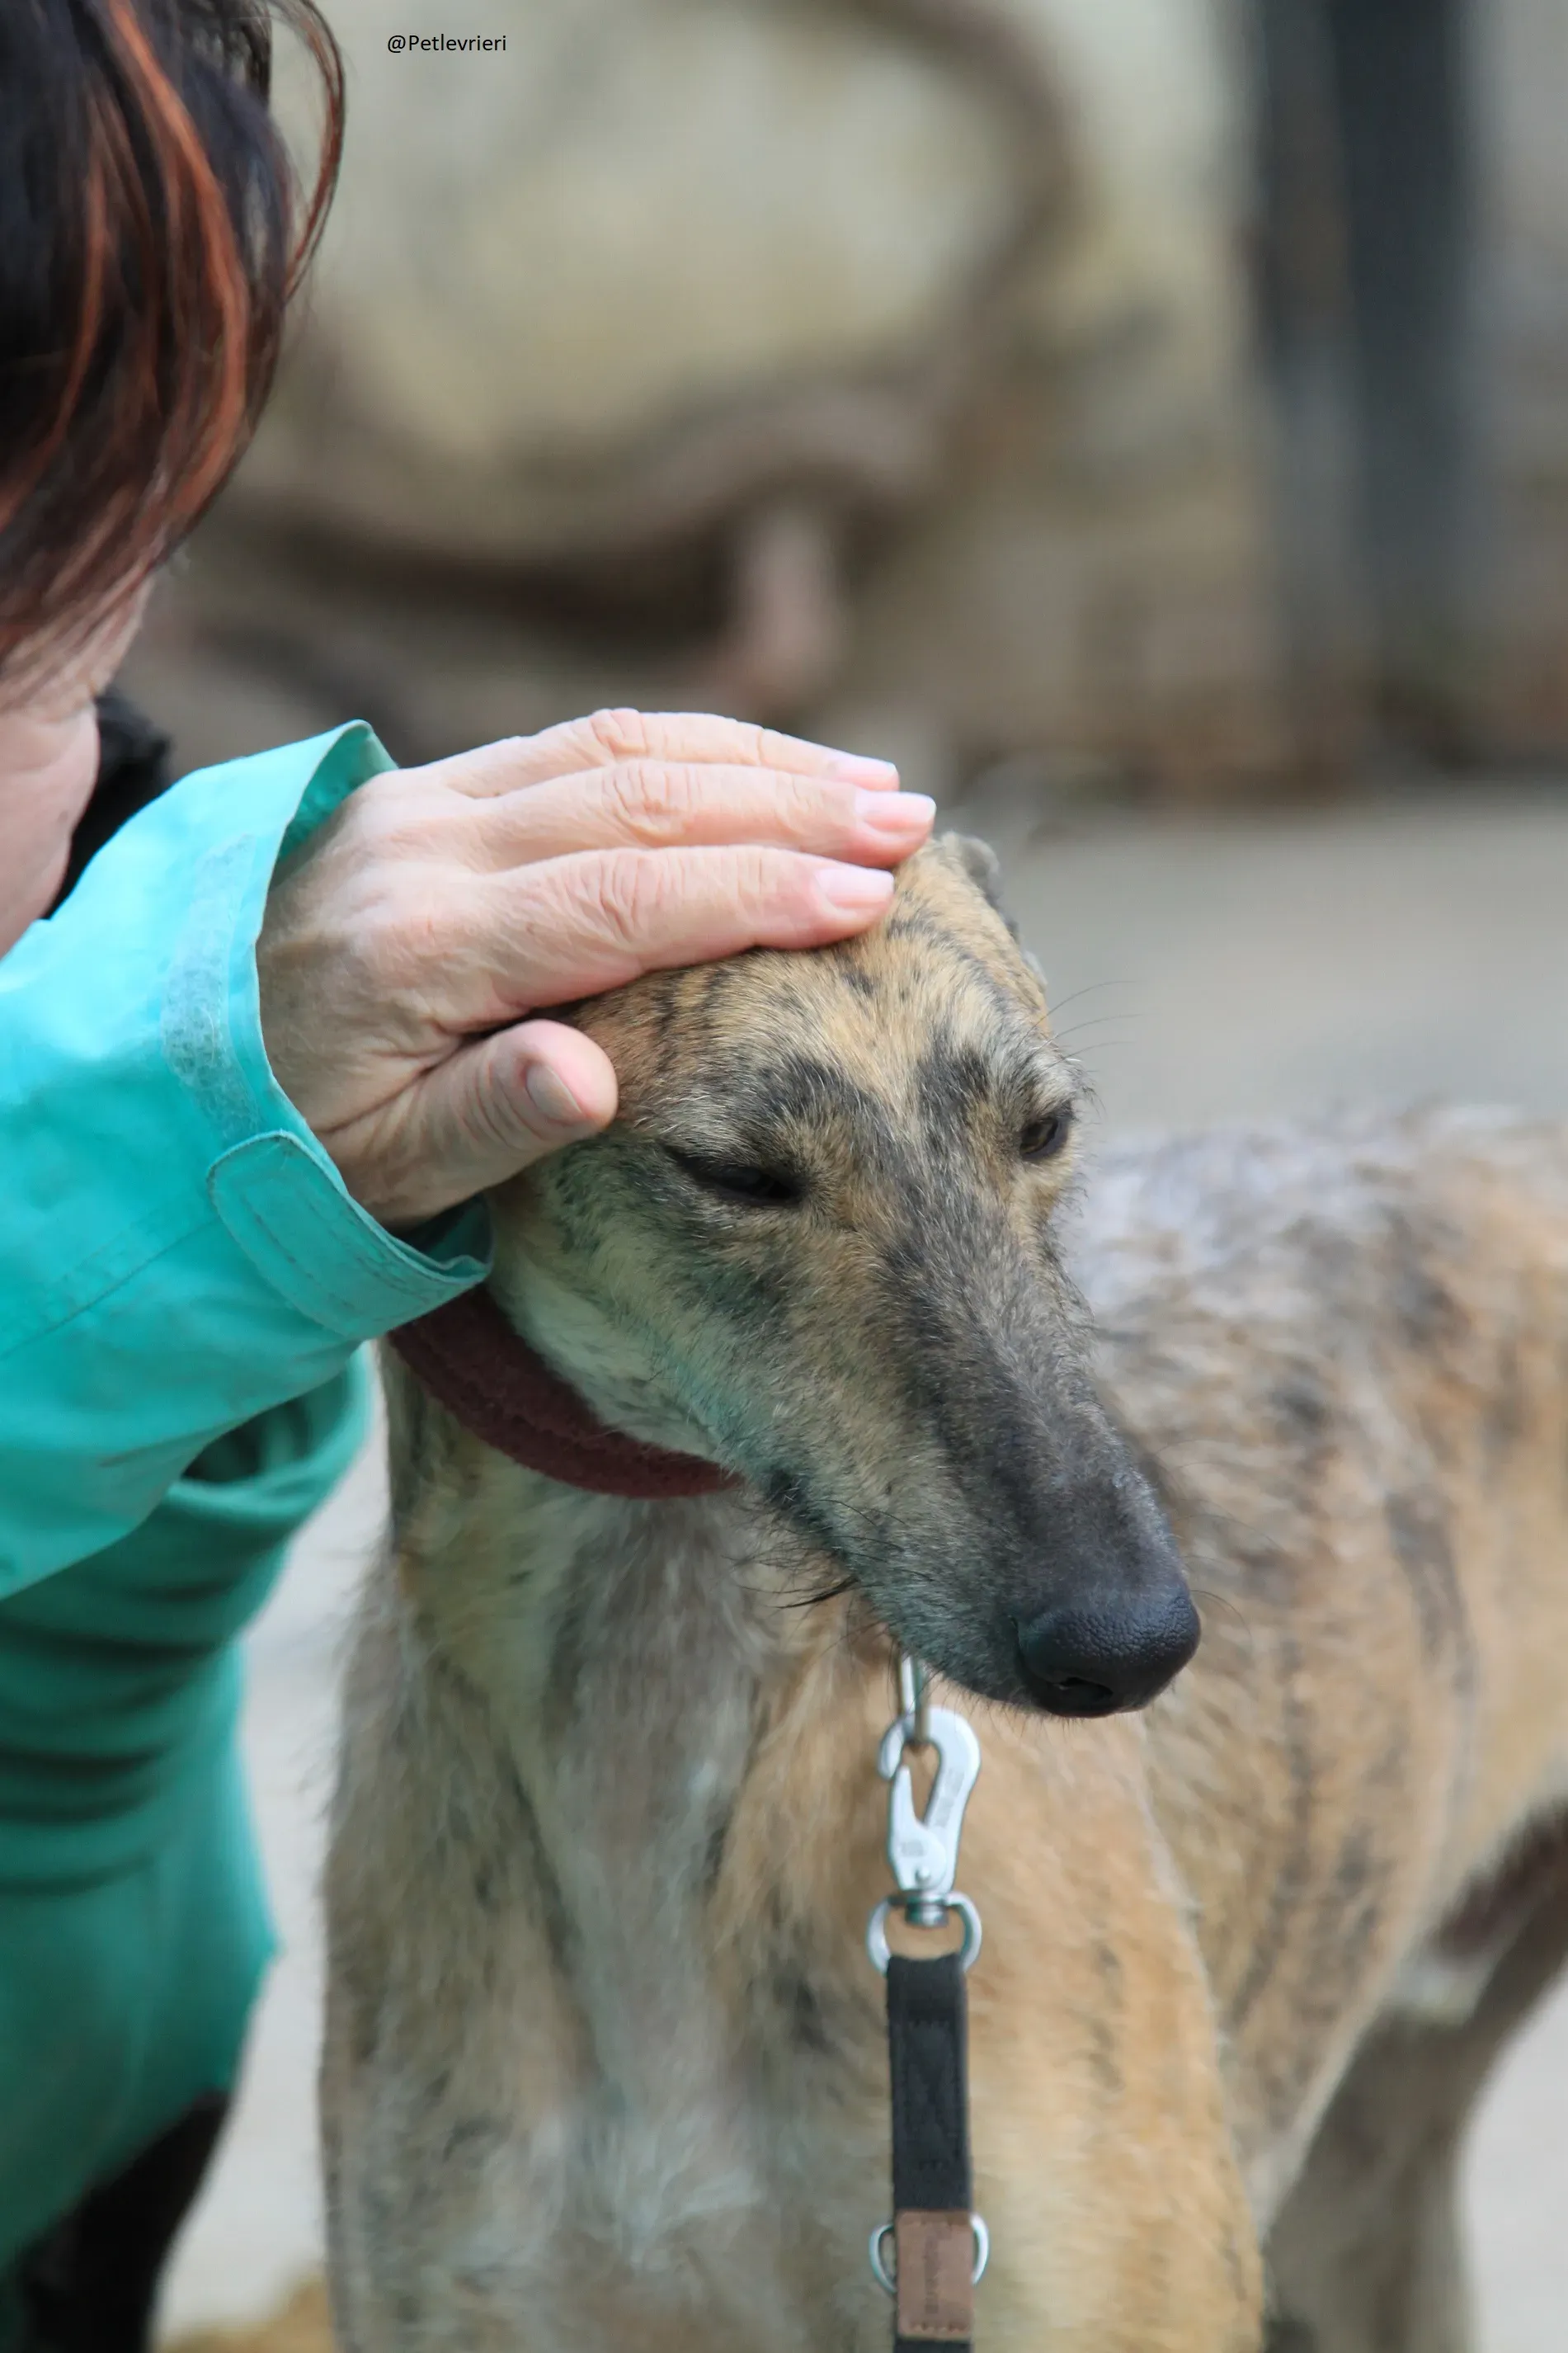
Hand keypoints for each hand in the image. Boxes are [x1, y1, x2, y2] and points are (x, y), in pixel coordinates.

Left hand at [257, 708, 933, 1226]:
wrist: (167, 1052)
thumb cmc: (290, 1136)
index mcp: (421, 950)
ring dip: (753, 758)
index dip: (755, 893)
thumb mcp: (378, 1169)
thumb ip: (486, 1121)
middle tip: (908, 828)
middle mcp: (423, 848)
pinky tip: (761, 765)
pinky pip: (574, 743)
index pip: (621, 901)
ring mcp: (420, 801)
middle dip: (787, 806)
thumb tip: (595, 1083)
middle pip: (634, 798)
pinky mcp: (425, 787)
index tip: (868, 899)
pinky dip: (686, 746)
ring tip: (870, 788)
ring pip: (613, 747)